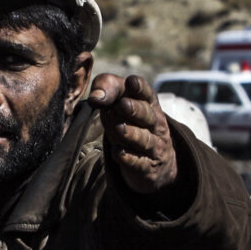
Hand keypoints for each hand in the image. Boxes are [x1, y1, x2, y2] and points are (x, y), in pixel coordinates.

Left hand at [85, 73, 176, 194]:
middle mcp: (155, 124)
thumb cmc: (129, 121)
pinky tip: (118, 152)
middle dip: (135, 109)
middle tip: (123, 105)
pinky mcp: (146, 168)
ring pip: (144, 139)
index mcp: (149, 104)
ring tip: (119, 128)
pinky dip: (128, 158)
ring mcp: (153, 147)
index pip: (146, 93)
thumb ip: (107, 89)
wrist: (153, 161)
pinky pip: (139, 163)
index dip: (139, 87)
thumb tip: (95, 97)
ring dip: (132, 134)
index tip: (130, 81)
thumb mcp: (119, 102)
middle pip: (147, 115)